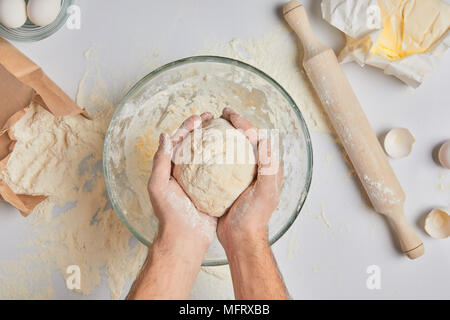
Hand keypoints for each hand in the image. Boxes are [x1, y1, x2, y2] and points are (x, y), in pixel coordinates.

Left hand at [148, 113, 216, 249]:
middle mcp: (183, 171)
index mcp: (170, 168)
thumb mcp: (159, 185)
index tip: (199, 118)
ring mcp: (198, 180)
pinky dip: (223, 158)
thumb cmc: (169, 213)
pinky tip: (233, 151)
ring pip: (206, 154)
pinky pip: (217, 170)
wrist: (185, 238)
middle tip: (213, 118)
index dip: (187, 127)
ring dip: (213, 140)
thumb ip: (160, 161)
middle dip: (202, 129)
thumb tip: (166, 135)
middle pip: (193, 144)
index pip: (178, 141)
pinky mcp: (210, 188)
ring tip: (224, 129)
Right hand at [217, 108, 282, 249]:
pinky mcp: (230, 183)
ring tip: (212, 126)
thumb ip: (268, 168)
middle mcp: (257, 169)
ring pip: (234, 148)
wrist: (241, 238)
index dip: (243, 122)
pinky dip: (215, 151)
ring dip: (224, 134)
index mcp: (268, 168)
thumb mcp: (265, 193)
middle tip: (220, 114)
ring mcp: (242, 175)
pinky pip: (222, 162)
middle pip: (246, 139)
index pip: (256, 138)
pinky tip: (204, 148)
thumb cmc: (254, 217)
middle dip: (235, 124)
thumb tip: (266, 140)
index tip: (228, 113)